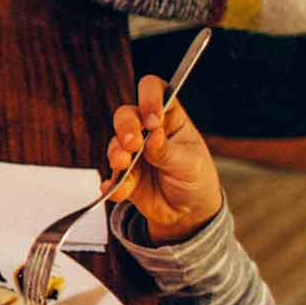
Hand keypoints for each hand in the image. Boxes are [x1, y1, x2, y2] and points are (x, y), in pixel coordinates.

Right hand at [106, 73, 222, 242]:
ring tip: (124, 168)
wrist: (188, 212)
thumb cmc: (194, 178)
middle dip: (126, 128)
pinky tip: (117, 190)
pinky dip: (112, 184)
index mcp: (169, 118)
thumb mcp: (189, 163)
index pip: (155, 92)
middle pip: (126, 115)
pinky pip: (110, 176)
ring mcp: (132, 153)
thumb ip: (167, 150)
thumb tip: (152, 135)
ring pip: (114, 144)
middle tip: (133, 145)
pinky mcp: (122, 176)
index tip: (152, 121)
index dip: (149, 99)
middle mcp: (147, 131)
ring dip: (117, 155)